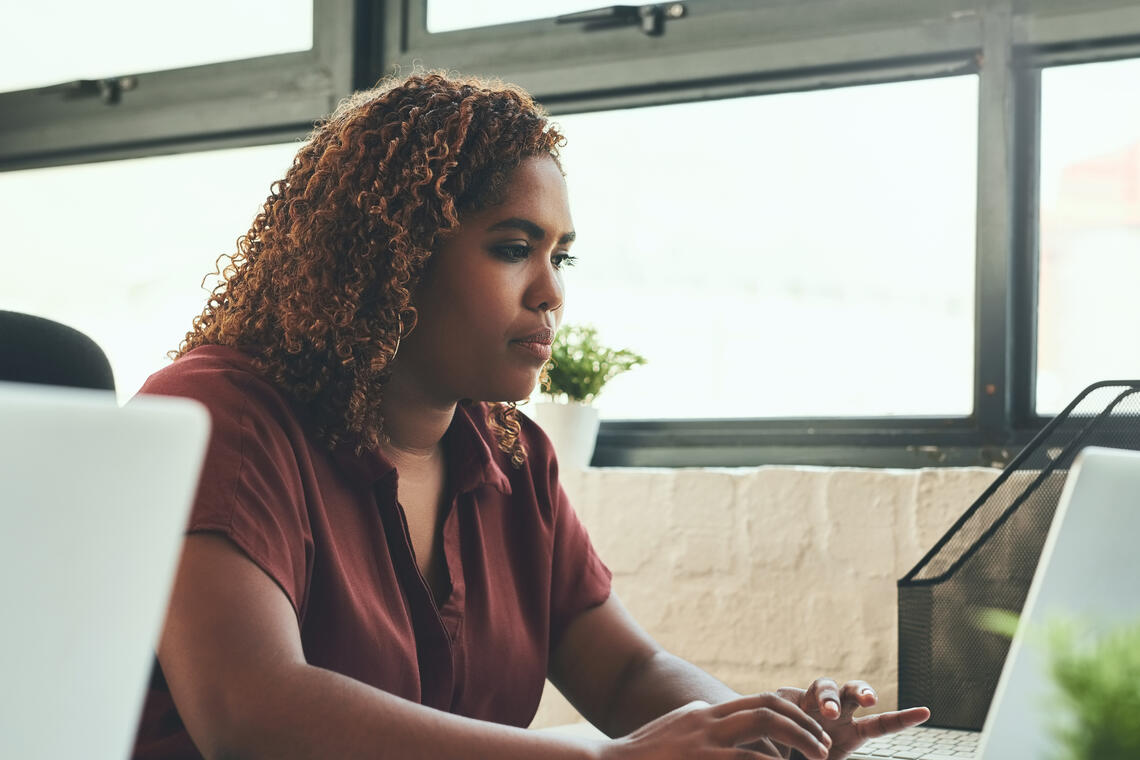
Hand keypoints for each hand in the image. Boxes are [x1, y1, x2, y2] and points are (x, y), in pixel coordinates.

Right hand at [599, 694, 832, 759]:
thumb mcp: (676, 737)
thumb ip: (703, 734)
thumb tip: (734, 743)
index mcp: (704, 714)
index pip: (759, 704)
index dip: (791, 717)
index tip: (810, 734)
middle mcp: (707, 720)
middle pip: (768, 707)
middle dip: (802, 724)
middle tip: (823, 746)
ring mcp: (704, 739)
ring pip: (766, 727)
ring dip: (799, 741)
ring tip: (818, 758)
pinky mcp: (703, 759)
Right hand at [774, 678, 929, 759]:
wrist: (768, 755)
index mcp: (850, 732)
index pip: (880, 724)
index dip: (902, 718)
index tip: (925, 713)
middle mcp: (835, 712)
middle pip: (854, 692)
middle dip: (863, 691)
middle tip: (870, 700)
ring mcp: (811, 704)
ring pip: (826, 686)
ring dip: (830, 697)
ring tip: (829, 712)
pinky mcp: (787, 701)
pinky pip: (796, 696)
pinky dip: (796, 706)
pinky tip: (793, 717)